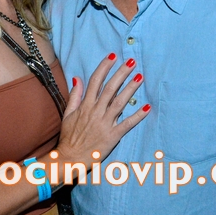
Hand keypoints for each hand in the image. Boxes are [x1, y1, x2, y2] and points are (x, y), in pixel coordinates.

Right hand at [55, 53, 149, 167]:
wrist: (70, 158)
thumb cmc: (69, 137)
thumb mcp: (68, 114)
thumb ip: (74, 96)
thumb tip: (77, 78)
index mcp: (85, 105)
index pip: (95, 81)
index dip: (104, 67)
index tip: (113, 56)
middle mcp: (96, 112)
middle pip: (110, 88)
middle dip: (121, 73)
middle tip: (132, 61)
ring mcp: (105, 123)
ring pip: (120, 102)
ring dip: (130, 89)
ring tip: (140, 77)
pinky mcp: (113, 136)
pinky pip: (127, 124)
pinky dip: (137, 116)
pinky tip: (147, 107)